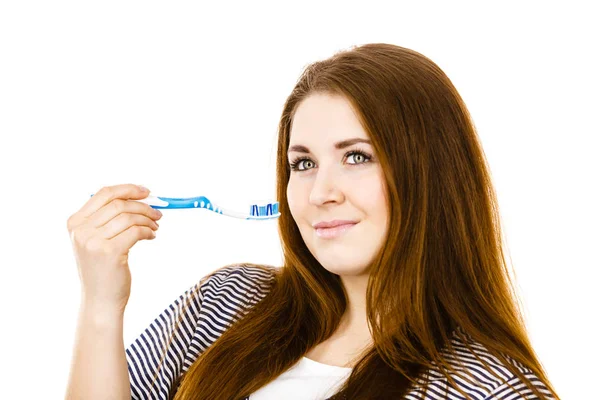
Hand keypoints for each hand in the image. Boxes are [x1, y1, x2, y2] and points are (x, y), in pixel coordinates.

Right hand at [66, 183, 162, 310]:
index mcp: (75, 222)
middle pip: (119, 204)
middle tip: (157, 214)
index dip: (127, 189)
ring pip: (129, 217)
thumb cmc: (102, 270)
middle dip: (143, 206)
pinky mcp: (110, 252)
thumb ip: (108, 219)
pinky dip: (148, 231)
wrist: (100, 301)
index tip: (146, 192)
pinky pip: (136, 231)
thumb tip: (139, 197)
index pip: (104, 194)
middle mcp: (81, 230)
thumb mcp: (95, 241)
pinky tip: (151, 236)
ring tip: (155, 227)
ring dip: (148, 220)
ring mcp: (93, 241)